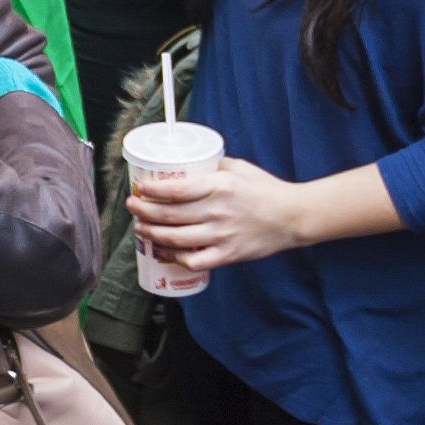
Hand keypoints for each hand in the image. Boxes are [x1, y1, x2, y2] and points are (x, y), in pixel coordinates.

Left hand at [126, 151, 314, 271]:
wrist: (291, 216)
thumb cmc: (265, 188)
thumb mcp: (238, 167)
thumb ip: (213, 166)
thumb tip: (188, 164)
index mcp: (219, 186)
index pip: (176, 190)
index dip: (152, 191)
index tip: (139, 189)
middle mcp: (217, 212)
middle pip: (170, 215)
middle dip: (144, 212)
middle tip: (132, 207)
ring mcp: (221, 236)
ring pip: (176, 239)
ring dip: (152, 234)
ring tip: (140, 229)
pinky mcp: (227, 255)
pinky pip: (194, 260)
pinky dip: (174, 258)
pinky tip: (164, 252)